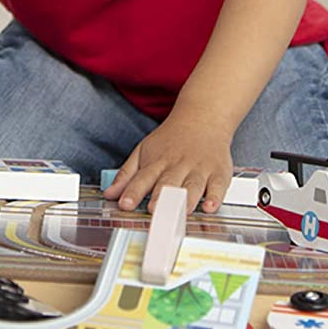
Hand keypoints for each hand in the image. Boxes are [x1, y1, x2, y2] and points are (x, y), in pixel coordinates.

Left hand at [105, 113, 232, 214]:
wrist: (202, 116)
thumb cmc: (171, 139)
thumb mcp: (144, 151)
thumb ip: (127, 175)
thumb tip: (109, 195)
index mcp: (157, 162)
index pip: (142, 178)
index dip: (133, 192)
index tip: (125, 205)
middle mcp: (178, 165)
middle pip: (168, 183)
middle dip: (161, 197)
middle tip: (154, 211)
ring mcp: (199, 168)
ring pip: (193, 185)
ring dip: (186, 199)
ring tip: (181, 211)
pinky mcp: (218, 172)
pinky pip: (218, 186)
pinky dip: (215, 197)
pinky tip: (210, 207)